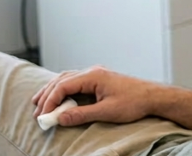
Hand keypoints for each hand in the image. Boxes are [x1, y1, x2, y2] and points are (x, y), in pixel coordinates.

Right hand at [31, 66, 162, 126]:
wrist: (154, 96)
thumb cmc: (134, 102)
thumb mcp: (106, 111)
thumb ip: (81, 114)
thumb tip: (60, 118)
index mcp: (94, 76)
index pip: (63, 86)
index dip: (50, 101)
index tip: (43, 115)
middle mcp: (93, 72)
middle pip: (62, 80)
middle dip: (47, 96)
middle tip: (37, 112)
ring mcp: (96, 75)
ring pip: (67, 79)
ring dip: (53, 91)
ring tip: (40, 104)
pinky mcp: (100, 80)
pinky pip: (75, 82)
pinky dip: (64, 90)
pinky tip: (59, 98)